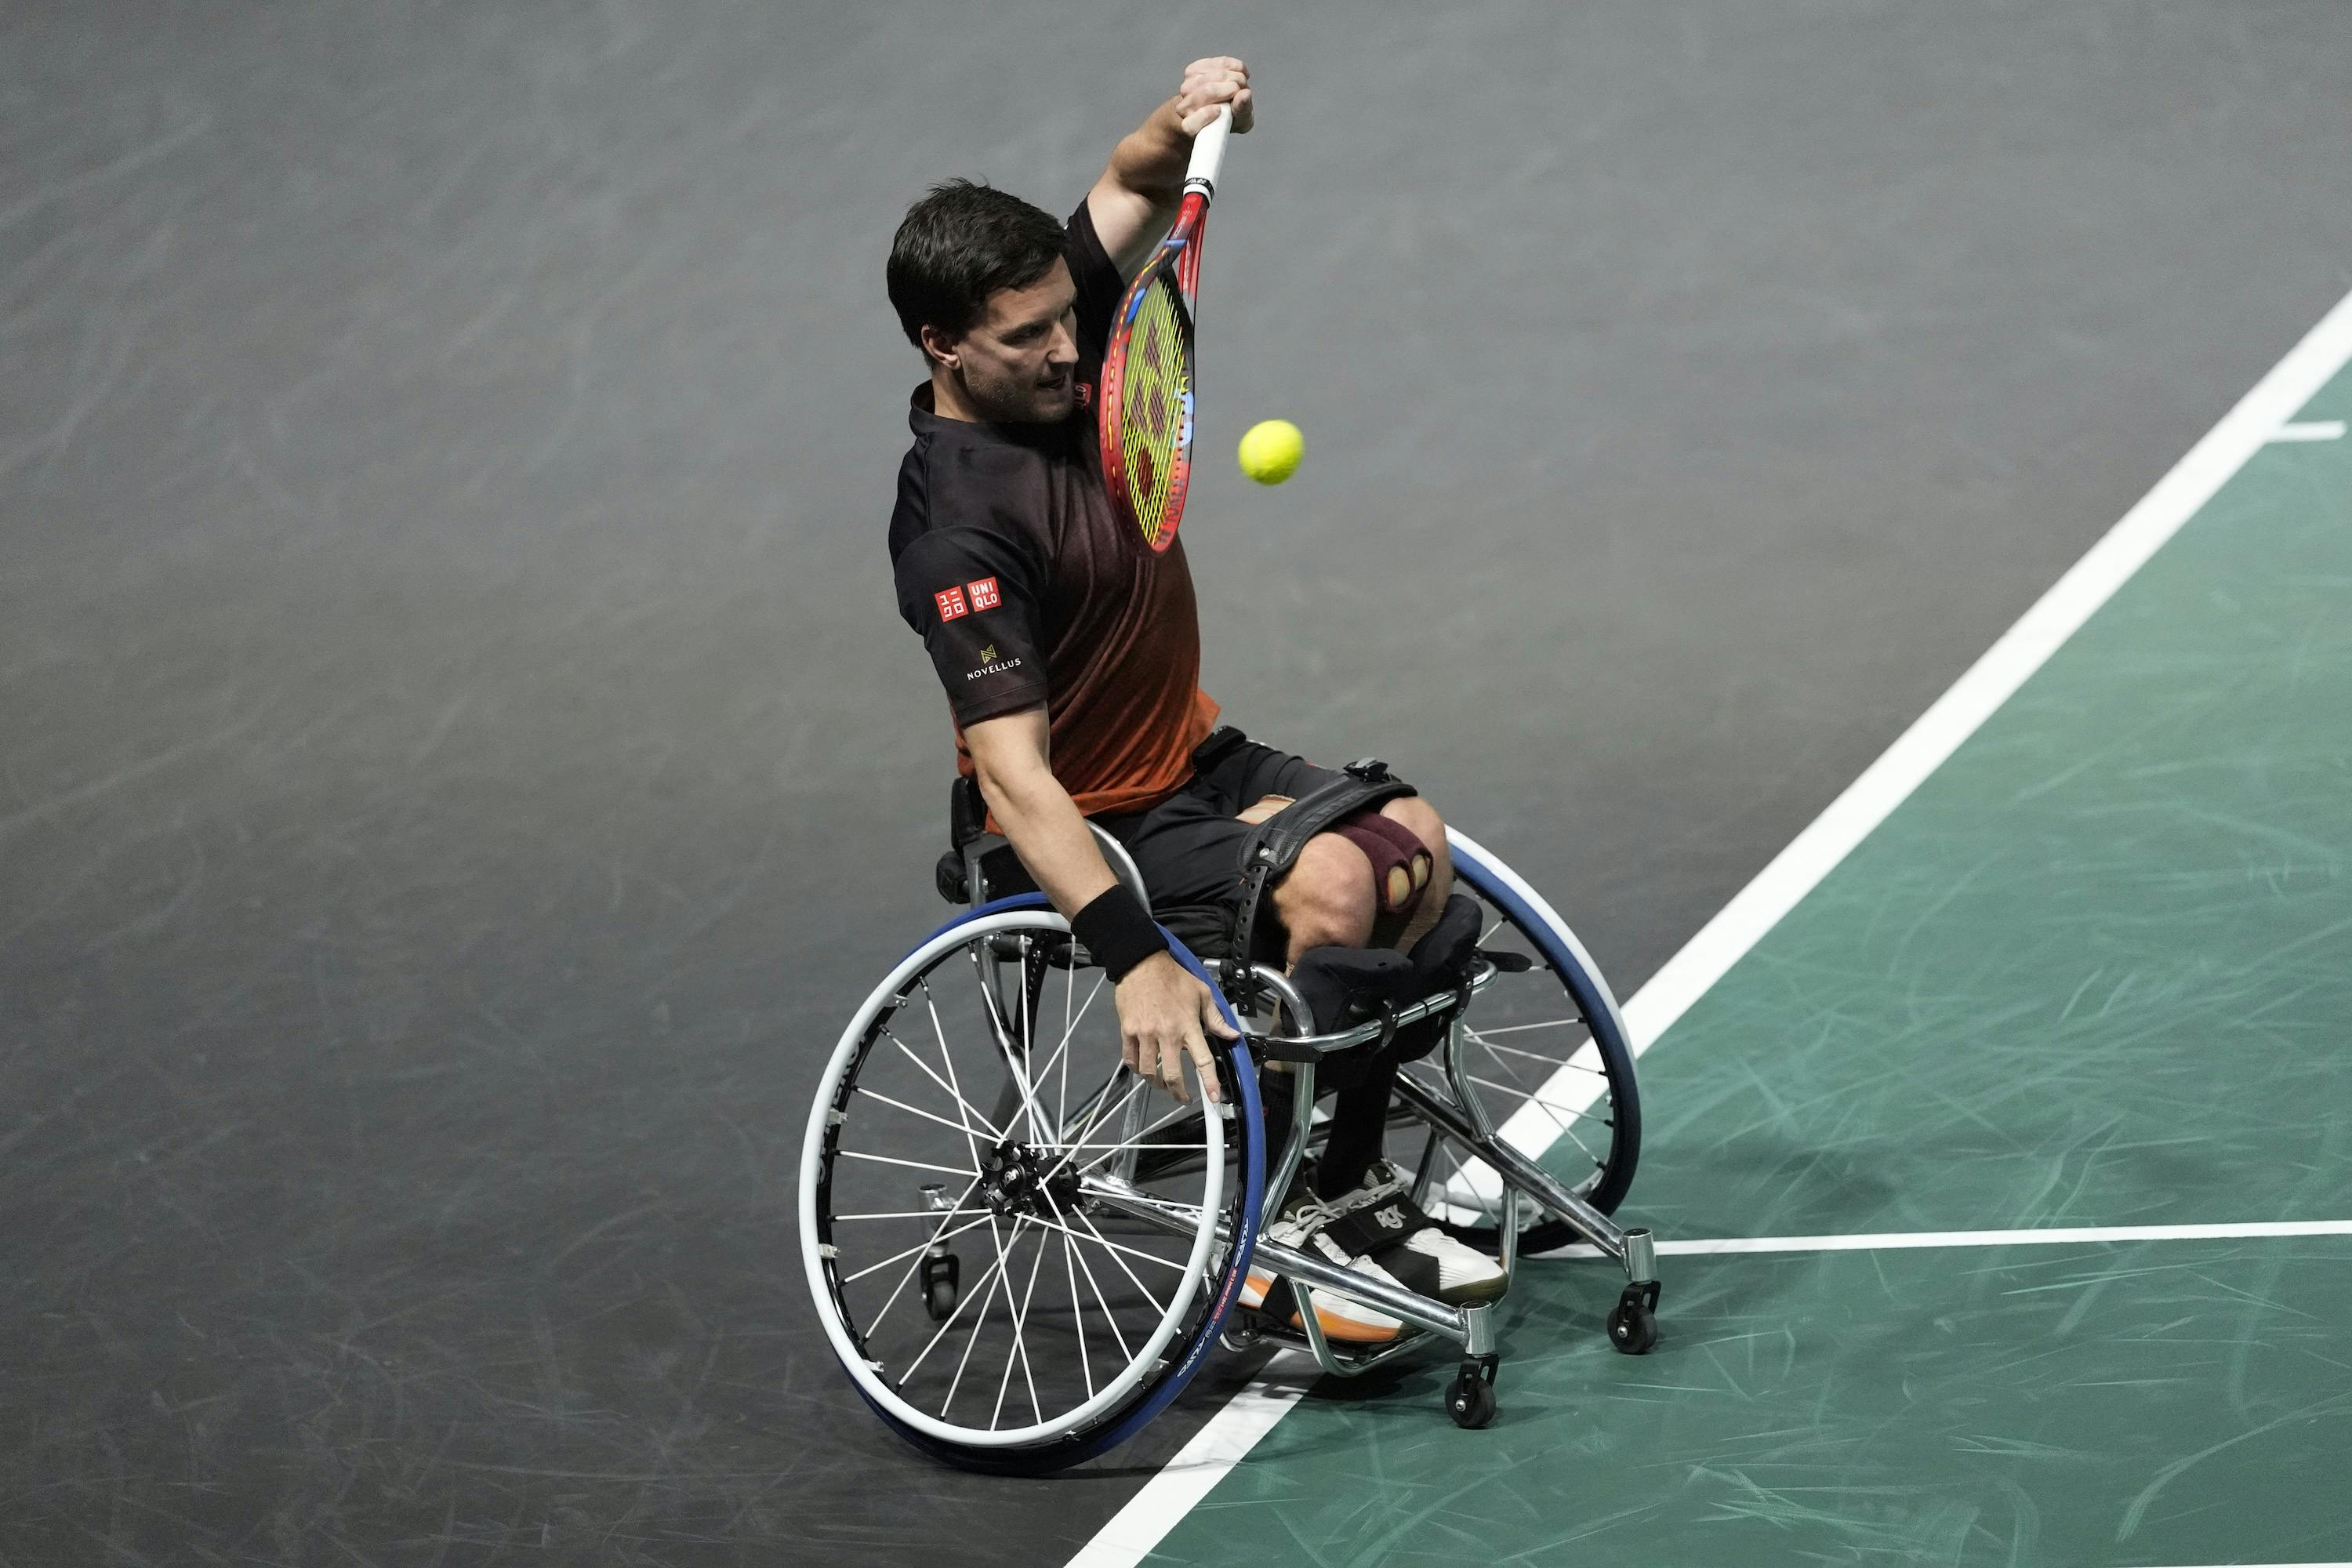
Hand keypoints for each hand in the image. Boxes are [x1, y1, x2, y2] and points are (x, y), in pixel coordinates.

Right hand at [1113, 950, 1237, 1103]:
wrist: (1141, 963)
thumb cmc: (1173, 977)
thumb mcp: (1202, 993)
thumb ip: (1216, 1018)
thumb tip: (1233, 1035)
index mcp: (1187, 1025)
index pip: (1202, 1060)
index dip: (1210, 1082)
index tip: (1213, 1098)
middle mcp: (1166, 1034)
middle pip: (1172, 1075)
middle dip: (1179, 1092)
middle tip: (1183, 1097)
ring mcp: (1145, 1034)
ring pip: (1149, 1071)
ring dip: (1156, 1082)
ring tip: (1162, 1083)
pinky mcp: (1128, 1031)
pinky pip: (1130, 1058)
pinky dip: (1137, 1068)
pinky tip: (1143, 1069)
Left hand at [1176, 57, 1252, 135]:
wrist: (1217, 108)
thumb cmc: (1229, 118)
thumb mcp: (1240, 122)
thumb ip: (1242, 110)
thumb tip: (1245, 94)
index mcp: (1190, 127)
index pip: (1192, 122)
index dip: (1209, 112)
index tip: (1222, 109)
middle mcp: (1184, 107)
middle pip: (1210, 90)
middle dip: (1235, 87)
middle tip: (1243, 92)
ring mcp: (1187, 87)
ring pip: (1216, 74)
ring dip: (1237, 76)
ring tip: (1242, 84)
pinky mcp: (1193, 70)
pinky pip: (1218, 63)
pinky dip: (1235, 66)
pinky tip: (1239, 73)